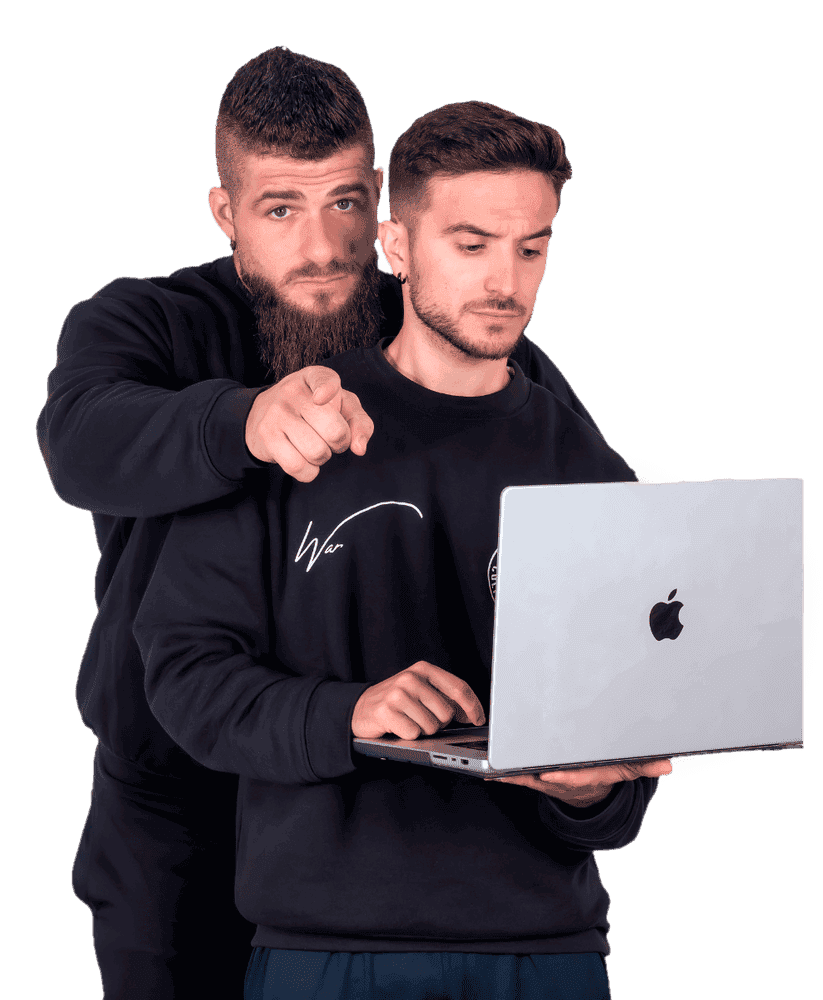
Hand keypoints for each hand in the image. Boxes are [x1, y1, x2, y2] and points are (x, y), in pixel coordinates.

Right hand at [245, 366, 374, 480]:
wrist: (264, 413)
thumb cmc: (315, 410)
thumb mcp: (342, 407)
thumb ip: (360, 423)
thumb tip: (359, 448)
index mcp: (314, 377)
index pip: (324, 381)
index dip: (326, 391)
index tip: (320, 399)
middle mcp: (293, 391)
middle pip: (334, 431)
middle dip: (340, 443)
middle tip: (331, 438)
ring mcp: (277, 413)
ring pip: (316, 452)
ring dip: (323, 458)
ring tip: (315, 447)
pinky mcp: (266, 436)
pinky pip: (297, 466)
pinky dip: (308, 472)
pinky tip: (304, 461)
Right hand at [352, 662, 485, 740]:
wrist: (360, 708)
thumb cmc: (397, 702)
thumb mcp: (421, 690)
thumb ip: (445, 696)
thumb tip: (472, 713)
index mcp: (423, 669)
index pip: (458, 687)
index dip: (473, 706)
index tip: (479, 719)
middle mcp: (411, 678)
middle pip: (446, 713)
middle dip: (439, 722)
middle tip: (422, 718)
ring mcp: (398, 694)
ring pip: (431, 726)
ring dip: (423, 730)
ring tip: (409, 721)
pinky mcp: (386, 711)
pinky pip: (413, 733)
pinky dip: (408, 736)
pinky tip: (398, 727)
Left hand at [486, 758, 672, 808]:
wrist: (591, 789)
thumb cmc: (606, 771)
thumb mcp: (625, 767)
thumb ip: (643, 764)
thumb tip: (667, 764)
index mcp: (587, 776)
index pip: (576, 778)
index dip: (564, 778)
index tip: (551, 775)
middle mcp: (566, 779)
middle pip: (549, 775)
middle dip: (532, 772)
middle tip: (514, 766)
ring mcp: (551, 779)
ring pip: (531, 775)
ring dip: (514, 771)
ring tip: (497, 766)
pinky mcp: (538, 776)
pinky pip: (521, 773)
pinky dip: (507, 771)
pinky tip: (491, 768)